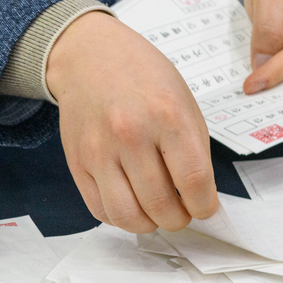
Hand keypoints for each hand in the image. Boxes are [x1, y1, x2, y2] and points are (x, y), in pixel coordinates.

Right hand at [47, 11, 217, 232]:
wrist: (90, 57)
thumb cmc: (142, 76)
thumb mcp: (183, 101)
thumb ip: (192, 149)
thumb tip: (199, 196)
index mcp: (167, 116)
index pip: (194, 181)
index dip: (204, 206)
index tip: (205, 208)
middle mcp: (130, 134)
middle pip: (160, 204)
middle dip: (178, 219)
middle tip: (181, 213)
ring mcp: (99, 151)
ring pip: (127, 216)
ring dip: (148, 225)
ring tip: (156, 214)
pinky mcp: (77, 162)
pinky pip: (100, 209)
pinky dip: (120, 217)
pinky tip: (131, 204)